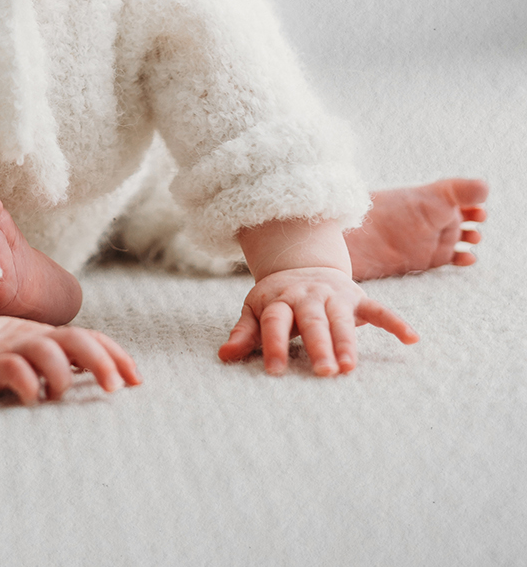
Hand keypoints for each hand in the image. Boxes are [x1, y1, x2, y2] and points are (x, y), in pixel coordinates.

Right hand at [0, 313, 141, 404]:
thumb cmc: (5, 352)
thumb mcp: (42, 352)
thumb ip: (72, 360)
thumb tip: (113, 378)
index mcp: (54, 337)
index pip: (93, 338)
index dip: (117, 355)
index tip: (137, 380)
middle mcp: (39, 338)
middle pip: (76, 340)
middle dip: (100, 361)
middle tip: (115, 387)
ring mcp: (15, 348)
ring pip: (46, 351)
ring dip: (61, 375)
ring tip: (59, 394)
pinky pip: (13, 369)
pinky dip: (27, 383)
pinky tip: (31, 399)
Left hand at [218, 266, 419, 375]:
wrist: (302, 264)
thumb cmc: (277, 300)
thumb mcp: (256, 310)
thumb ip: (245, 333)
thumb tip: (224, 355)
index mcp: (279, 301)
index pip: (275, 323)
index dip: (272, 345)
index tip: (273, 372)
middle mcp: (307, 296)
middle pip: (312, 321)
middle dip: (318, 346)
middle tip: (324, 372)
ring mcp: (334, 296)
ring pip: (342, 319)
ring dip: (348, 341)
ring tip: (350, 367)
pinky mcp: (356, 297)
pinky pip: (378, 309)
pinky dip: (394, 322)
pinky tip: (412, 339)